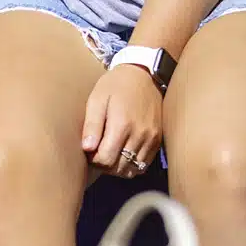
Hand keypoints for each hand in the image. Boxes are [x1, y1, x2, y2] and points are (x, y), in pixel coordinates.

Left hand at [82, 64, 164, 178]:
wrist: (144, 75)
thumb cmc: (116, 85)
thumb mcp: (97, 99)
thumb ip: (92, 125)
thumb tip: (86, 149)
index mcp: (122, 125)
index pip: (105, 160)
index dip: (93, 160)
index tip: (89, 150)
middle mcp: (139, 135)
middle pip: (118, 168)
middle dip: (104, 165)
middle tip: (97, 153)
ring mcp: (151, 139)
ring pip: (132, 170)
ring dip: (118, 167)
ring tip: (109, 153)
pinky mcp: (158, 140)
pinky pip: (144, 164)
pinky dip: (131, 164)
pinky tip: (123, 153)